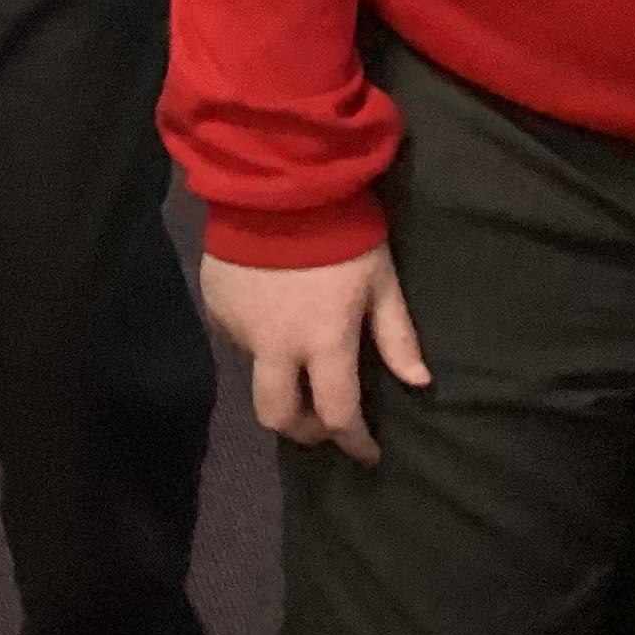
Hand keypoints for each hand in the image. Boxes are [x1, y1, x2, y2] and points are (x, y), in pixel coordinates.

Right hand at [202, 246, 430, 464]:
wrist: (276, 181)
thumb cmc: (341, 231)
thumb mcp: (380, 280)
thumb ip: (396, 335)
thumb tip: (418, 383)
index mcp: (323, 341)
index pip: (338, 414)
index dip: (355, 441)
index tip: (368, 452)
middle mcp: (275, 346)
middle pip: (276, 416)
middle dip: (302, 430)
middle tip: (322, 421)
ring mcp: (238, 326)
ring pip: (254, 375)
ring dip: (279, 378)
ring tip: (297, 354)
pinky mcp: (215, 303)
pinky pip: (235, 337)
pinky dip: (257, 339)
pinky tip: (271, 312)